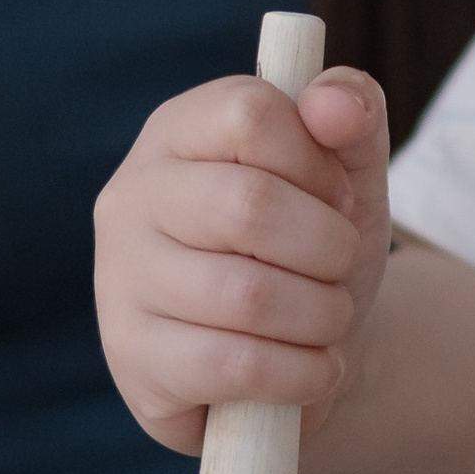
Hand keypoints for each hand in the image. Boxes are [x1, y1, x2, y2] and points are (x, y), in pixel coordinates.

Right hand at [95, 65, 391, 456]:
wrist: (298, 356)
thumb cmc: (312, 246)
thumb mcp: (347, 173)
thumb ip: (353, 114)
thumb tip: (333, 102)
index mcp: (177, 131)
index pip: (249, 114)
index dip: (317, 161)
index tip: (335, 197)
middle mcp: (131, 197)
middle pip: (249, 205)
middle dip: (328, 247)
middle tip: (339, 266)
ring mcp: (121, 280)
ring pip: (247, 296)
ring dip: (322, 315)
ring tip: (329, 319)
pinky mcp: (134, 360)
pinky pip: (237, 366)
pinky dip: (302, 372)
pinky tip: (314, 368)